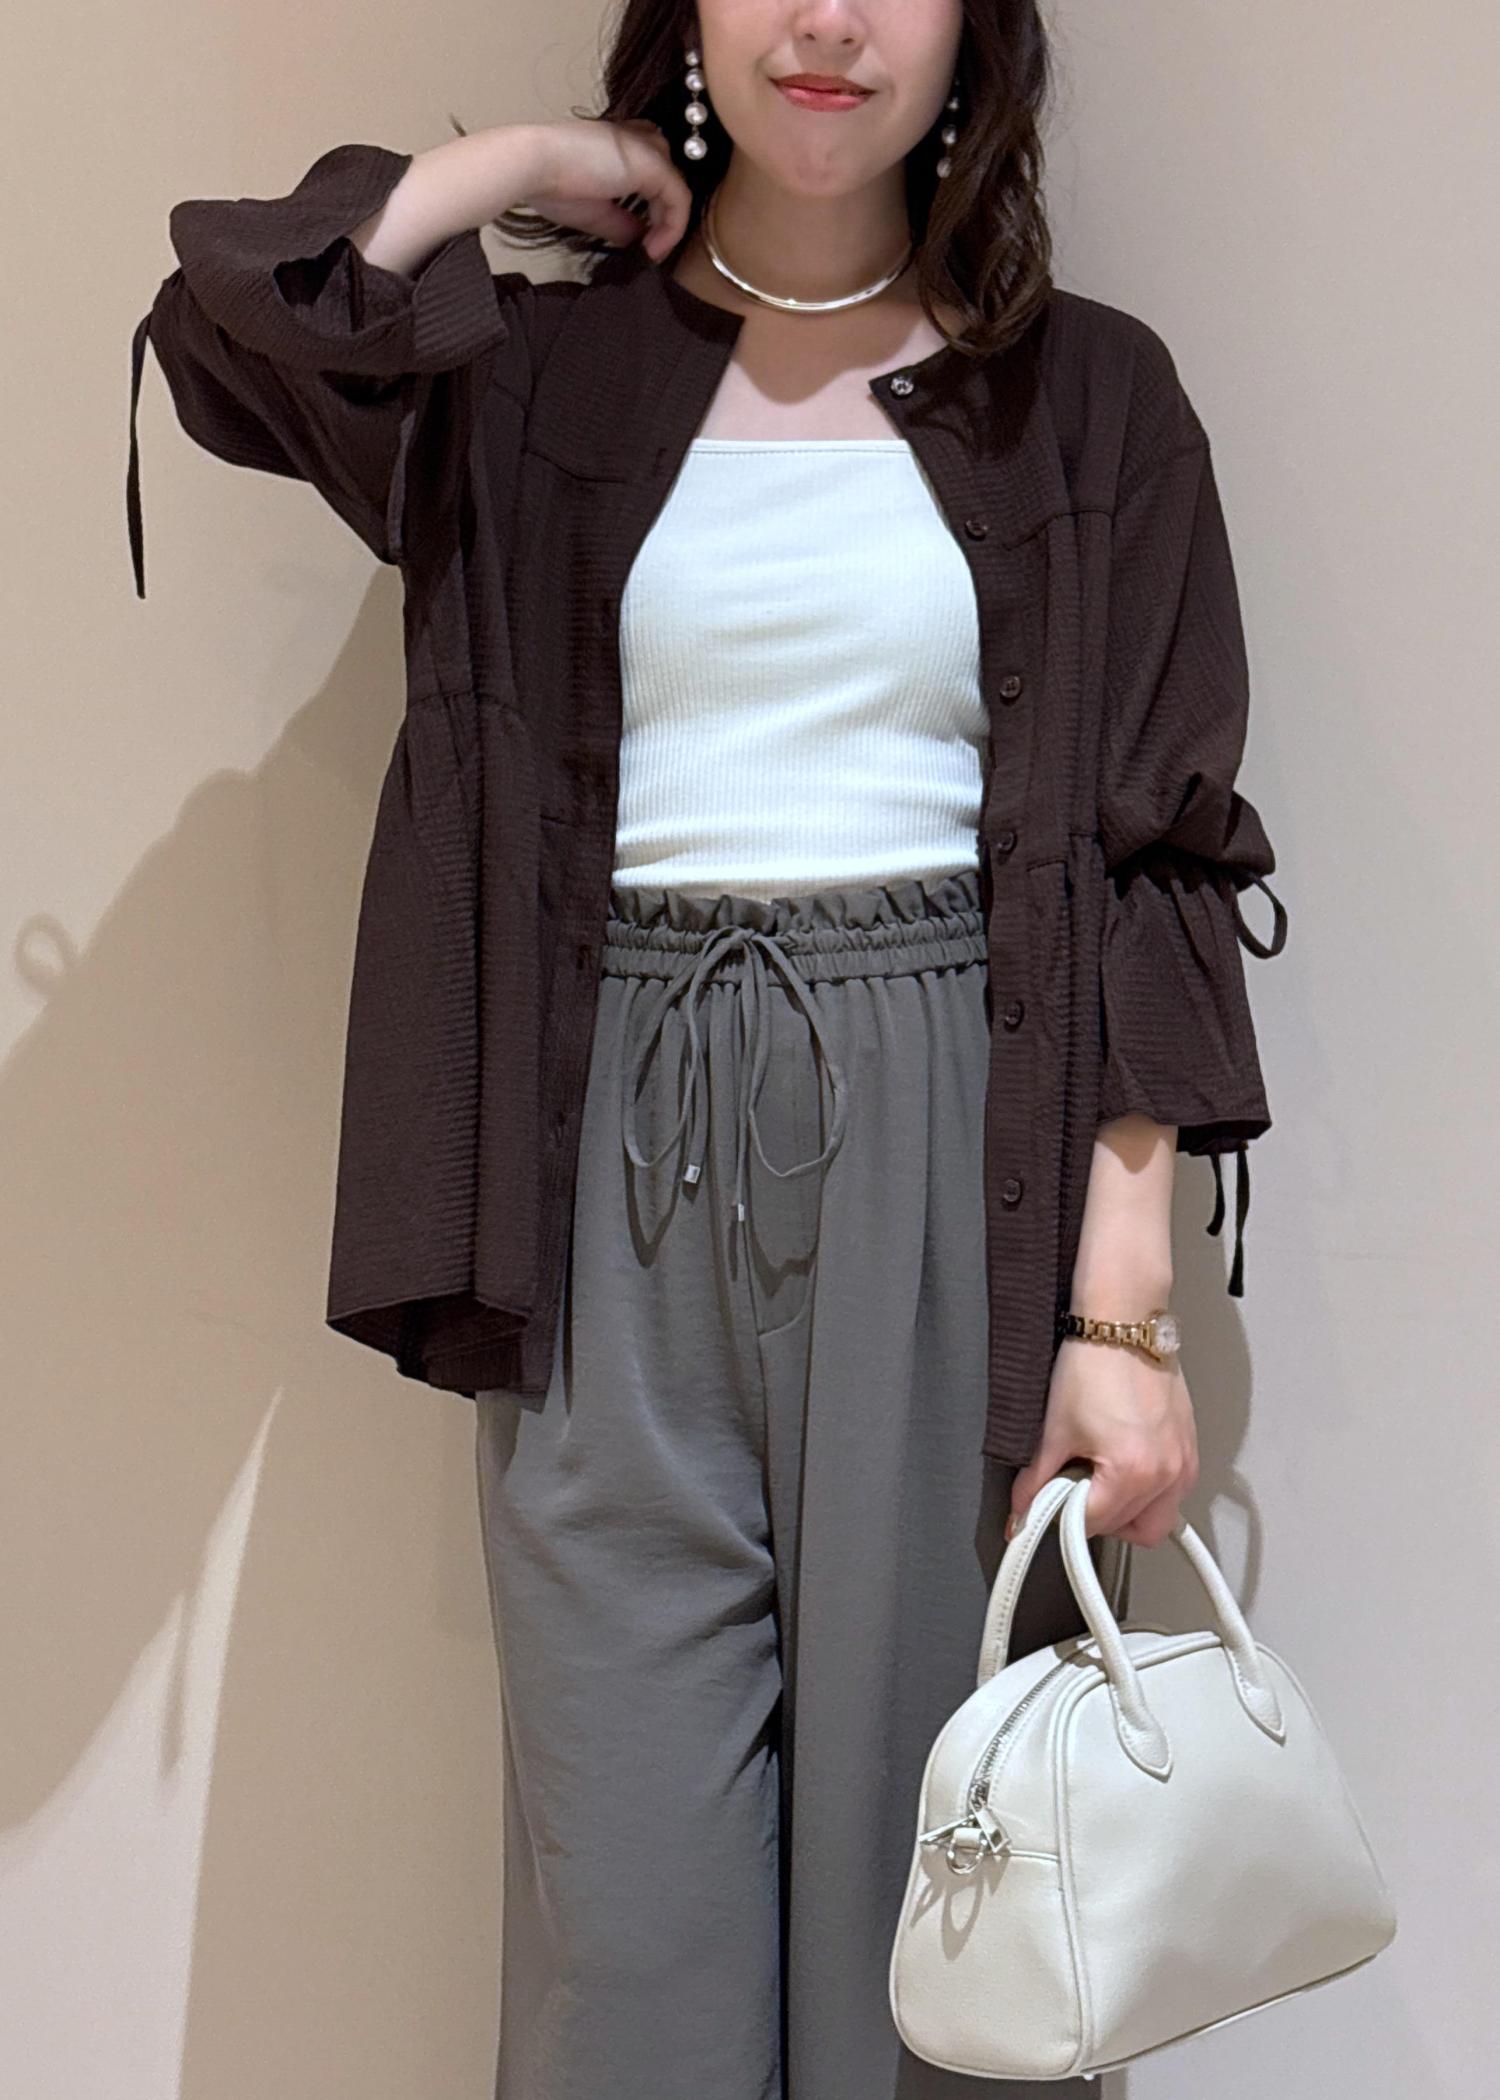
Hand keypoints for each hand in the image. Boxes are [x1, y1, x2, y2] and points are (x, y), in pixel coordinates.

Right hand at [517, 116, 695, 261]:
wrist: (534, 163)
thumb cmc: (551, 183)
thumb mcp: (595, 212)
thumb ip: (622, 224)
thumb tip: (642, 242)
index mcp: (618, 143)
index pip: (650, 169)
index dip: (653, 207)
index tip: (641, 242)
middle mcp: (635, 138)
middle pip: (666, 176)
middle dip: (663, 214)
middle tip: (648, 248)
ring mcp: (645, 147)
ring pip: (676, 186)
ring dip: (670, 223)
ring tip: (651, 251)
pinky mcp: (652, 162)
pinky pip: (679, 198)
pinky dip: (673, 228)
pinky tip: (653, 249)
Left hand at [1004, 1338, 1198, 1546]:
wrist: (1123, 1322)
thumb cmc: (1094, 1363)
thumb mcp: (1055, 1427)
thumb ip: (1037, 1479)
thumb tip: (1023, 1507)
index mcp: (1134, 1472)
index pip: (1093, 1524)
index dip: (1062, 1519)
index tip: (1048, 1509)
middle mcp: (1168, 1473)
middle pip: (1129, 1528)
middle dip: (1097, 1517)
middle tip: (1073, 1490)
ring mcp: (1184, 1460)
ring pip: (1157, 1518)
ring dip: (1127, 1511)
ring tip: (1099, 1476)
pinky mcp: (1190, 1445)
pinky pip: (1173, 1491)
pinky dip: (1148, 1490)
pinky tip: (1122, 1463)